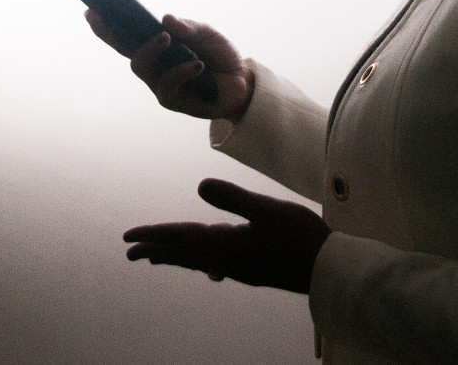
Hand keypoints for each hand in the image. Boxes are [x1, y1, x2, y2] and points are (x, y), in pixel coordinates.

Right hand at [85, 11, 252, 119]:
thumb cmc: (220, 56)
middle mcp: (154, 68)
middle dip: (112, 35)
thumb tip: (165, 18)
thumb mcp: (206, 34)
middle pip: (125, 52)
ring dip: (150, 49)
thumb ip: (187, 27)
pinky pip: (168, 84)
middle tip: (108, 18)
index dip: (106, 27)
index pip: (127, 37)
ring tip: (167, 38)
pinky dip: (182, 71)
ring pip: (141, 68)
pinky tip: (198, 63)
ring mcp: (160, 86)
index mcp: (158, 49)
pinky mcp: (173, 101)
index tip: (91, 11)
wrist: (243, 82)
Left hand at [123, 179, 330, 294]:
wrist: (328, 270)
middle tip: (130, 253)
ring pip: (199, 261)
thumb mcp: (268, 211)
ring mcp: (240, 267)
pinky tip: (209, 267)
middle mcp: (226, 260)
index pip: (181, 238)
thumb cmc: (300, 238)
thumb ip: (234, 198)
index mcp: (225, 245)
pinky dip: (202, 261)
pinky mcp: (252, 269)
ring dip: (176, 256)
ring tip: (158, 257)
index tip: (129, 238)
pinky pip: (216, 265)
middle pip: (184, 254)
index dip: (155, 235)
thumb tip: (199, 186)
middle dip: (157, 250)